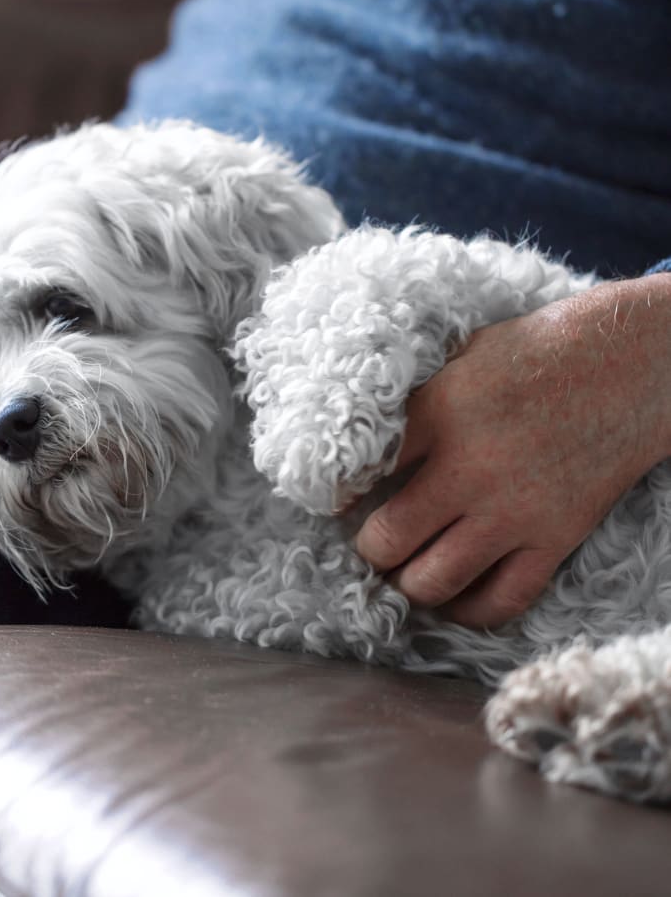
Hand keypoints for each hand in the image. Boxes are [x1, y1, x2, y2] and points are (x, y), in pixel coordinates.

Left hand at [355, 274, 670, 627]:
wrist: (628, 365)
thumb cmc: (536, 353)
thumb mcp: (459, 358)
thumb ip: (414, 404)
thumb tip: (367, 443)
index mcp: (436, 416)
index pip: (358, 475)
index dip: (336, 495)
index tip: (336, 501)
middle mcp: (468, 471)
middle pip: (387, 540)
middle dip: (367, 550)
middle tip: (369, 545)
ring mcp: (512, 512)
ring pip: (433, 582)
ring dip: (406, 585)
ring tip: (402, 574)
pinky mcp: (553, 539)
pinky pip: (501, 601)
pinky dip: (468, 611)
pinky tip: (453, 599)